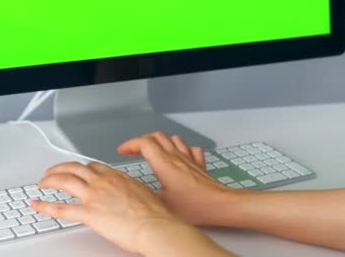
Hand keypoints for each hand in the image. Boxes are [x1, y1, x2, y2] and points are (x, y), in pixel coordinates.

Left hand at [31, 162, 228, 256]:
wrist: (156, 225)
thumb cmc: (155, 214)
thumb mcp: (143, 192)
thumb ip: (131, 189)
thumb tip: (131, 194)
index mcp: (116, 176)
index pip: (92, 166)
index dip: (80, 167)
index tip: (76, 169)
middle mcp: (102, 182)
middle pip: (74, 168)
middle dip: (59, 168)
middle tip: (52, 172)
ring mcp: (93, 196)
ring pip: (64, 181)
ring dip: (50, 180)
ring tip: (42, 183)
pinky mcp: (88, 213)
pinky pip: (61, 208)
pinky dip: (45, 206)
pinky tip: (37, 205)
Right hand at [118, 132, 242, 225]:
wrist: (221, 206)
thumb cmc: (196, 207)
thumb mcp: (163, 204)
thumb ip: (147, 195)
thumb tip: (136, 193)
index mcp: (164, 164)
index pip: (144, 143)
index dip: (130, 144)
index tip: (122, 151)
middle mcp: (176, 157)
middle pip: (156, 136)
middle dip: (142, 140)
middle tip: (134, 150)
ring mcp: (189, 159)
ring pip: (173, 138)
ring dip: (160, 141)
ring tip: (153, 150)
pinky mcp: (199, 164)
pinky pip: (190, 148)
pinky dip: (181, 148)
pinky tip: (179, 155)